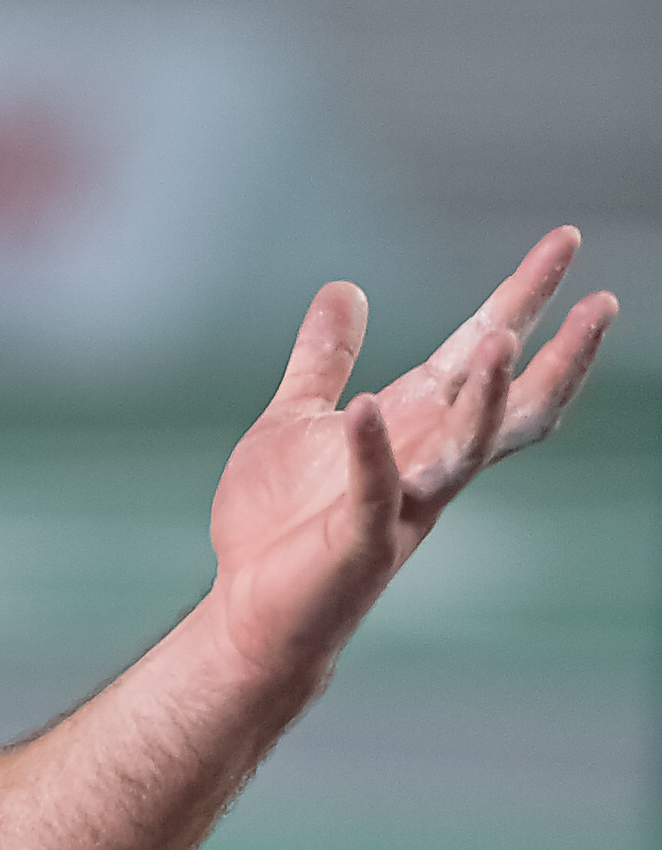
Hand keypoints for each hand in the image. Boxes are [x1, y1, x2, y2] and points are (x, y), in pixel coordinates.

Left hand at [204, 228, 615, 696]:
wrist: (247, 609)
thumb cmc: (278, 523)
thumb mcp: (298, 418)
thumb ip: (324, 359)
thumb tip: (345, 288)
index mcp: (415, 425)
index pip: (483, 352)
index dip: (525, 296)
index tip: (564, 241)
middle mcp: (426, 461)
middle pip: (512, 403)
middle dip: (560, 355)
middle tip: (601, 302)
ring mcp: (402, 503)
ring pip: (467, 448)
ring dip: (487, 398)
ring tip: (502, 339)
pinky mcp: (360, 541)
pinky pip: (374, 490)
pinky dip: (369, 449)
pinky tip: (363, 407)